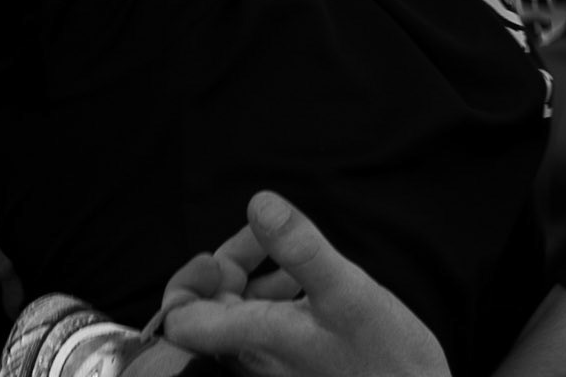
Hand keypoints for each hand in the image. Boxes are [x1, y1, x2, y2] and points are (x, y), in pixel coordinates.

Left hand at [159, 191, 448, 376]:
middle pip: (208, 309)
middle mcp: (253, 359)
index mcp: (253, 341)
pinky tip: (304, 284)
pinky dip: (274, 297)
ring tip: (288, 259)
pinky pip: (264, 326)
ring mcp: (273, 365)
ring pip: (237, 315)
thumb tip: (258, 203)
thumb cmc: (385, 361)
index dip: (187, 281)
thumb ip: (300, 249)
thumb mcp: (347, 292)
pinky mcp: (293, 365)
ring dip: (253, 278)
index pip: (179, 319)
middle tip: (262, 237)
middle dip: (229, 264)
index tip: (218, 255)